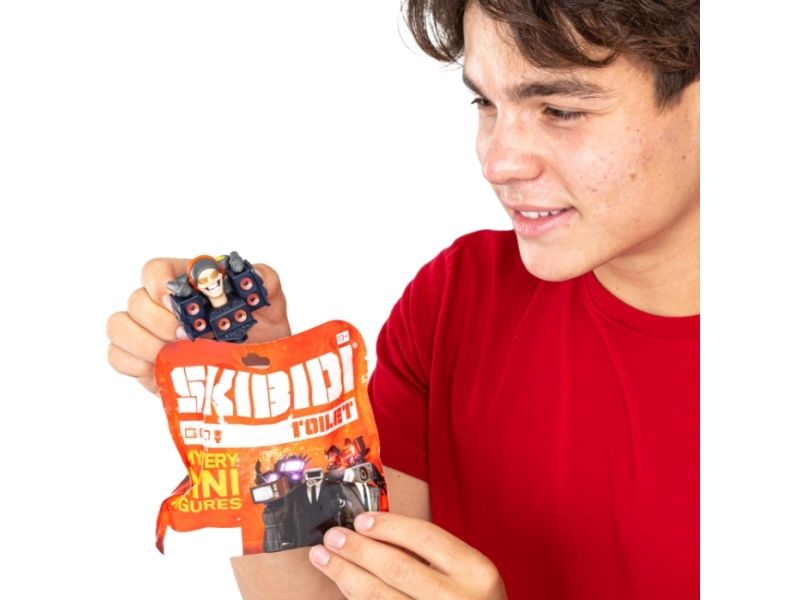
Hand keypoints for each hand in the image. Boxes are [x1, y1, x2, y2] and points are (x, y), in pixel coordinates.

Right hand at [106, 257, 290, 392]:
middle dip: (157, 320)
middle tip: (185, 336)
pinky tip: (158, 369)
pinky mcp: (143, 361)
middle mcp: (162, 305)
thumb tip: (254, 274)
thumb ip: (266, 281)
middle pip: (135, 300)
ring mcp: (149, 333)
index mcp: (187, 284)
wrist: (261, 374)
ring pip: (118, 326)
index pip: (155, 270)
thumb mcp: (271, 304)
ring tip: (171, 355)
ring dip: (141, 342)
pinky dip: (132, 363)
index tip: (176, 302)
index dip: (157, 283)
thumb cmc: (261, 333)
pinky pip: (117, 356)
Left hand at [308, 512, 506, 599]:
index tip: (361, 520)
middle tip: (332, 537)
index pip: (425, 538)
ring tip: (324, 558)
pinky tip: (343, 585)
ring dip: (346, 575)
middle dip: (358, 550)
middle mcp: (457, 599)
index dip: (389, 526)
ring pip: (380, 597)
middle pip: (397, 567)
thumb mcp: (469, 573)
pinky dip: (357, 599)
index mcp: (475, 571)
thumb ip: (434, 555)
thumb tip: (377, 531)